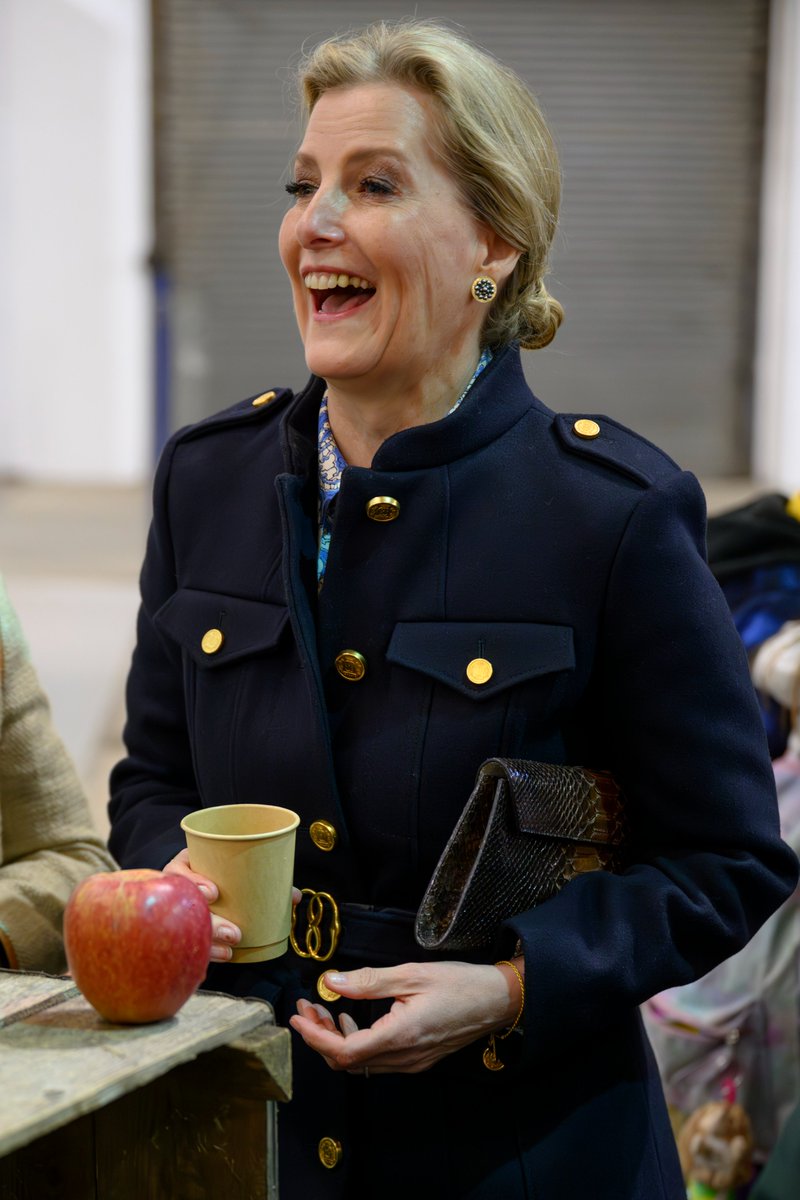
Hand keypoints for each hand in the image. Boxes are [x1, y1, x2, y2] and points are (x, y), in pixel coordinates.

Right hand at [164, 848, 302, 963]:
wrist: (197, 885)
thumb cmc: (218, 874)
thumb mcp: (235, 871)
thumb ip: (264, 881)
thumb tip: (294, 897)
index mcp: (186, 866)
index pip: (179, 871)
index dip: (194, 882)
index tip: (214, 893)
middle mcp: (175, 889)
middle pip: (185, 908)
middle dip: (211, 923)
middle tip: (235, 934)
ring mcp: (174, 911)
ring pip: (183, 930)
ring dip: (209, 944)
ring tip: (230, 952)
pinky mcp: (176, 931)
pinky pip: (182, 946)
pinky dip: (201, 956)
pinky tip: (213, 966)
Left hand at [289, 960, 520, 1074]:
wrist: (497, 1001)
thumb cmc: (459, 984)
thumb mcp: (412, 974)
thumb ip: (369, 980)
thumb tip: (331, 981)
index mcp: (400, 1036)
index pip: (344, 1053)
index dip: (315, 1038)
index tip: (297, 1017)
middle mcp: (403, 1058)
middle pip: (347, 1062)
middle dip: (319, 1036)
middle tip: (307, 1007)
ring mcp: (411, 1063)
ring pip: (360, 1063)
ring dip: (335, 1040)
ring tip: (325, 1009)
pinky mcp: (417, 1060)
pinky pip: (376, 1060)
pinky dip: (356, 1043)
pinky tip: (352, 1019)